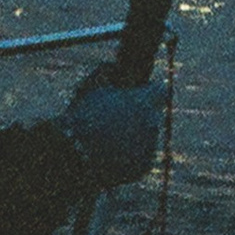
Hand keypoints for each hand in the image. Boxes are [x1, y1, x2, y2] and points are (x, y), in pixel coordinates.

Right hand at [61, 69, 166, 188]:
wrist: (75, 153)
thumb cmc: (82, 116)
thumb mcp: (91, 86)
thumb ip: (106, 71)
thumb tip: (114, 67)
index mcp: (146, 100)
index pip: (159, 90)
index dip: (147, 92)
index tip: (137, 95)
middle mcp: (153, 122)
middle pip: (151, 116)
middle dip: (138, 118)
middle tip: (116, 122)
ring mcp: (150, 146)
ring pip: (146, 139)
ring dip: (133, 139)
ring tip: (106, 142)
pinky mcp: (143, 167)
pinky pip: (139, 160)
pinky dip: (128, 159)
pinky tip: (108, 157)